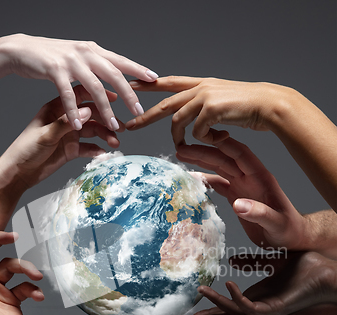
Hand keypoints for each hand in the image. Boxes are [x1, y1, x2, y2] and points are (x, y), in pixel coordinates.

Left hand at [0, 89, 121, 188]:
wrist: (18, 172)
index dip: (97, 95)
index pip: (80, 96)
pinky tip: (105, 154)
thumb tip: (87, 111)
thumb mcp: (45, 134)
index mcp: (56, 108)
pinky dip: (98, 150)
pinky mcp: (71, 150)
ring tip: (114, 143)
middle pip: (91, 115)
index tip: (113, 98)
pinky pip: (89, 148)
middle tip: (119, 127)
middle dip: (106, 120)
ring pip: (93, 132)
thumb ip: (65, 123)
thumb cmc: (25, 149)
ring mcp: (69, 135)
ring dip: (105, 135)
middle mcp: (65, 119)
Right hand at [7, 34, 157, 129]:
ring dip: (105, 109)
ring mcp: (70, 61)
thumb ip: (97, 72)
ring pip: (94, 87)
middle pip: (113, 74)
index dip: (138, 69)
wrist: (21, 48)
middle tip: (139, 111)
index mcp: (93, 51)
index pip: (120, 60)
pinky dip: (74, 112)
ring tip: (112, 126)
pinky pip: (68, 95)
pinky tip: (78, 126)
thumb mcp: (78, 60)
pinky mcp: (54, 70)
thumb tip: (116, 90)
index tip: (154, 79)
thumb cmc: (51, 57)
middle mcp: (85, 53)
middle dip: (128, 94)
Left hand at [125, 76, 285, 144]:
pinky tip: (221, 137)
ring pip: (178, 121)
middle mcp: (200, 88)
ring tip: (185, 147)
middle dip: (145, 116)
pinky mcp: (211, 109)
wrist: (269, 105)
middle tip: (129, 126)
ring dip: (180, 138)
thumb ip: (204, 109)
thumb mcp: (221, 103)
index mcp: (201, 85)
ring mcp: (205, 97)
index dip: (149, 85)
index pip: (169, 82)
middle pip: (165, 104)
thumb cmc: (248, 108)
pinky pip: (197, 132)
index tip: (131, 87)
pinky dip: (206, 140)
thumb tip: (190, 124)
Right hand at [180, 137, 306, 249]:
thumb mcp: (276, 224)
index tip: (205, 137)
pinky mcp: (236, 195)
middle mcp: (250, 177)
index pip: (241, 155)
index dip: (223, 145)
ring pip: (219, 167)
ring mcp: (242, 185)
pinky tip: (191, 177)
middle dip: (203, 151)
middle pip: (224, 158)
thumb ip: (259, 213)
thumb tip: (238, 205)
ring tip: (181, 154)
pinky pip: (218, 183)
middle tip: (181, 148)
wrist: (290, 237)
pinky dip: (204, 179)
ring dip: (201, 161)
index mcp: (261, 178)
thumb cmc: (288, 230)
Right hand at [190, 252, 336, 314]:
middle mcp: (259, 307)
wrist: (328, 274)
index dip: (212, 309)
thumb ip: (252, 261)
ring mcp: (266, 310)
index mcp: (257, 298)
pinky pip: (251, 307)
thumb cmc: (306, 268)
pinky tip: (228, 285)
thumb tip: (231, 261)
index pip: (229, 307)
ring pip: (235, 311)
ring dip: (217, 303)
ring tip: (202, 291)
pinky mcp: (274, 309)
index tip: (195, 308)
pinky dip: (237, 297)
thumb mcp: (273, 261)